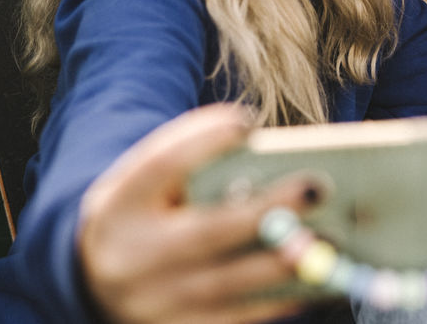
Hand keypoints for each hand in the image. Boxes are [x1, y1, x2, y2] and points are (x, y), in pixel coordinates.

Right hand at [77, 104, 321, 323]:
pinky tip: (315, 277)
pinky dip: (280, 298)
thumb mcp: (146, 178)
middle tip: (318, 186)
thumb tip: (259, 145)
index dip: (202, 141)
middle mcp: (131, 258)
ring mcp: (153, 304)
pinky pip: (237, 318)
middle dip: (268, 211)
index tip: (247, 121)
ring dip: (286, 262)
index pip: (159, 166)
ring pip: (230, 285)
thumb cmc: (144, 210)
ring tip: (332, 237)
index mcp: (119, 205)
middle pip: (208, 232)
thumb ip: (191, 154)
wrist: (94, 281)